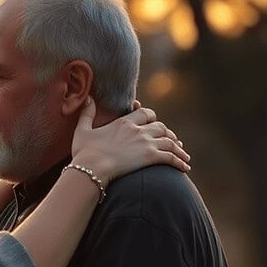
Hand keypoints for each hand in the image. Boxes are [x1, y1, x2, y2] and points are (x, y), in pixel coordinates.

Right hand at [71, 97, 190, 183]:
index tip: (154, 123)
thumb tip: (88, 98)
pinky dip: (180, 162)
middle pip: (161, 127)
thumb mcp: (82, 130)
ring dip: (178, 148)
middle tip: (172, 141)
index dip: (152, 118)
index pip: (146, 113)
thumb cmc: (84, 152)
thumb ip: (87, 114)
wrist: (91, 168)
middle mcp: (138, 130)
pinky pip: (171, 157)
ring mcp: (146, 143)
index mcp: (124, 122)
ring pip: (169, 141)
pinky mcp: (151, 157)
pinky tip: (185, 168)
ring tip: (183, 155)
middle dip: (167, 133)